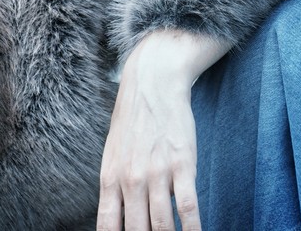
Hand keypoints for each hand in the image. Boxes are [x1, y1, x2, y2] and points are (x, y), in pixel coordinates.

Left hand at [97, 30, 230, 230]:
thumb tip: (116, 221)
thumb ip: (115, 189)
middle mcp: (130, 180)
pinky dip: (193, 229)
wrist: (151, 84)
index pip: (108, 226)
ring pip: (163, 225)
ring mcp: (156, 173)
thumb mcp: (112, 156)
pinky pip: (188, 208)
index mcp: (110, 179)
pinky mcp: (181, 165)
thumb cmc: (132, 123)